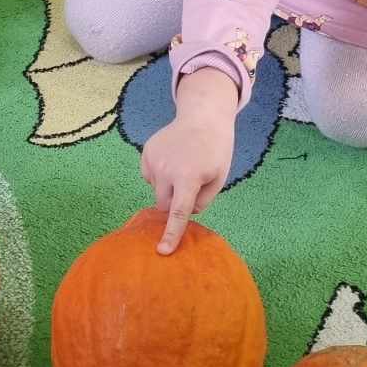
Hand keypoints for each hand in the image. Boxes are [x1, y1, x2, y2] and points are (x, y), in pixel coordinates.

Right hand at [140, 73, 238, 251]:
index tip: (162, 251)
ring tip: (184, 165)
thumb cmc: (216, 150)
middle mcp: (166, 170)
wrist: (203, 116)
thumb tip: (184, 212)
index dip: (171, 234)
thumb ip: (203, 201)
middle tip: (191, 185)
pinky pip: (150, 175)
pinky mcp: (146, 152)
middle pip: (164, 204)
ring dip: (168, 186)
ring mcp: (153, 160)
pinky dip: (160, 174)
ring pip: (157, 190)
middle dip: (174, 202)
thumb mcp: (219, 178)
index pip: (178, 212)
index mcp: (188, 177)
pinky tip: (173, 159)